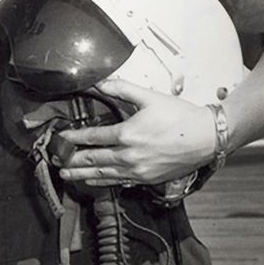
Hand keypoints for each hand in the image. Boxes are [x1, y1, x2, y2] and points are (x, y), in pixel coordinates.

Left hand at [56, 79, 215, 186]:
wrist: (208, 138)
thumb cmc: (180, 116)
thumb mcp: (148, 97)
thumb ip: (120, 89)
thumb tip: (98, 82)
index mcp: (128, 135)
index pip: (93, 137)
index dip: (73, 138)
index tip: (60, 138)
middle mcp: (130, 157)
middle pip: (94, 159)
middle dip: (72, 160)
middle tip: (55, 160)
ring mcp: (139, 171)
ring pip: (104, 174)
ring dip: (83, 175)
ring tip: (67, 175)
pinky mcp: (148, 179)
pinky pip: (120, 182)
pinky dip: (103, 181)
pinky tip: (94, 180)